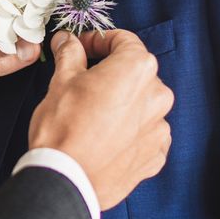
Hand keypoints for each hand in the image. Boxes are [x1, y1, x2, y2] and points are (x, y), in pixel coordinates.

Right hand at [29, 30, 173, 209]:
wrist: (65, 178)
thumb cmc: (62, 128)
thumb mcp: (60, 81)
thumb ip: (70, 54)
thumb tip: (68, 41)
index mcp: (136, 69)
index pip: (123, 40)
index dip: (97, 40)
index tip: (80, 48)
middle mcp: (157, 95)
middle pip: (134, 72)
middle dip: (109, 73)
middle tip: (81, 82)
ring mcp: (159, 127)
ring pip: (140, 103)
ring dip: (120, 102)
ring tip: (91, 114)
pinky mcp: (155, 154)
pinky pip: (144, 132)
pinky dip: (127, 129)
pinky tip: (102, 136)